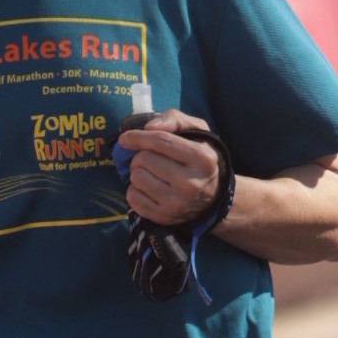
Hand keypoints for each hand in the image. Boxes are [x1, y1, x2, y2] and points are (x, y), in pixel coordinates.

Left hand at [116, 111, 224, 226]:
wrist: (213, 197)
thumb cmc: (199, 159)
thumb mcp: (197, 132)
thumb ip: (175, 120)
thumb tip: (149, 127)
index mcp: (202, 158)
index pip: (161, 142)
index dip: (139, 137)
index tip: (124, 138)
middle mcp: (191, 183)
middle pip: (145, 160)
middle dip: (141, 155)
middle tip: (149, 159)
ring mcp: (177, 204)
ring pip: (136, 178)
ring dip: (138, 172)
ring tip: (150, 173)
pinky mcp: (165, 218)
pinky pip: (133, 199)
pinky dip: (135, 190)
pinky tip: (148, 188)